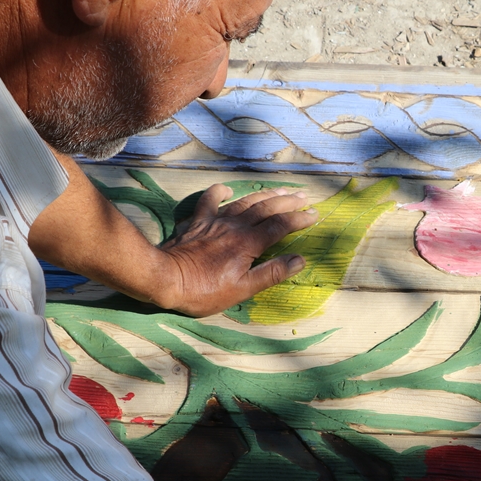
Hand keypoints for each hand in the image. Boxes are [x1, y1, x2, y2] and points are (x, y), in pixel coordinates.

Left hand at [155, 184, 317, 315]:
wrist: (165, 279)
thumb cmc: (204, 291)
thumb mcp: (243, 289)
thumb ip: (272, 273)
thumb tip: (299, 260)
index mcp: (249, 243)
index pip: (281, 226)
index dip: (299, 218)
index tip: (315, 214)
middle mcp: (235, 227)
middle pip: (267, 208)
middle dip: (288, 201)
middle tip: (304, 196)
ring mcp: (216, 221)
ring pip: (245, 201)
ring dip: (265, 194)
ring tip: (282, 190)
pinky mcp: (198, 222)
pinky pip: (210, 200)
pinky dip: (220, 192)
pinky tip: (228, 189)